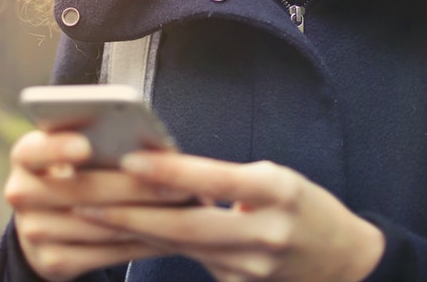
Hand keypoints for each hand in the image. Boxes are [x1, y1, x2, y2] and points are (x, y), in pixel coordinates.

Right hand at [3, 129, 195, 280]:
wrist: (49, 220)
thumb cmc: (78, 169)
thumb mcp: (77, 150)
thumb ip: (100, 140)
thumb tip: (154, 146)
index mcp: (26, 156)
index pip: (34, 149)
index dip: (57, 148)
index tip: (85, 145)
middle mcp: (21, 194)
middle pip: (80, 191)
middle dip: (134, 187)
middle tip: (180, 183)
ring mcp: (34, 233)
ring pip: (99, 225)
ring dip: (149, 217)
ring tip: (189, 206)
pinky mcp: (53, 263)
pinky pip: (107, 253)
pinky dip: (143, 243)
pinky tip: (174, 233)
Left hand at [74, 152, 385, 281]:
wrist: (344, 262)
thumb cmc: (305, 206)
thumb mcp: (276, 178)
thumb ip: (227, 179)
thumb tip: (165, 170)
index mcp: (277, 190)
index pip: (215, 180)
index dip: (172, 173)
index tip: (130, 161)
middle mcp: (263, 231)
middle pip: (187, 224)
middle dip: (130, 212)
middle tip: (83, 198)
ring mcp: (249, 266)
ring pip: (180, 245)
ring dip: (131, 230)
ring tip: (87, 214)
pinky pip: (190, 259)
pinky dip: (155, 244)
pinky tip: (122, 233)